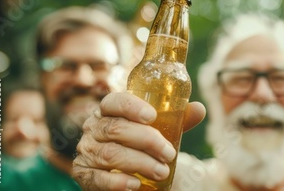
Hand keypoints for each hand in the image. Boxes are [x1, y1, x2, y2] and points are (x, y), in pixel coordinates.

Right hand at [72, 92, 205, 190]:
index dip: (131, 107)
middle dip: (147, 141)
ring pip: (110, 154)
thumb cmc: (145, 145)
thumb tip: (199, 109)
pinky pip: (96, 178)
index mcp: (110, 110)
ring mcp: (87, 150)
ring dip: (139, 163)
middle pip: (116, 129)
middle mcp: (94, 127)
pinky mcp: (84, 173)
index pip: (114, 101)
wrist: (130, 173)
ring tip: (162, 172)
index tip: (152, 116)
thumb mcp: (162, 131)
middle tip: (169, 154)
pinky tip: (134, 185)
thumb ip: (178, 120)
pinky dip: (116, 182)